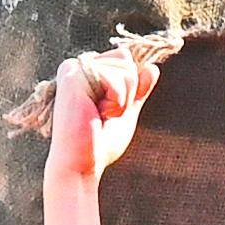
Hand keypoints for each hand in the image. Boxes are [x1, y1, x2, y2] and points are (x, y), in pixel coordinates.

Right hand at [52, 48, 158, 180]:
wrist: (80, 165)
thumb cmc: (99, 144)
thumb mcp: (126, 111)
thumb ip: (139, 90)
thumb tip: (152, 68)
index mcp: (86, 73)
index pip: (124, 59)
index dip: (130, 85)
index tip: (110, 109)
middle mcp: (77, 67)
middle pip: (126, 59)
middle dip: (128, 90)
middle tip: (104, 114)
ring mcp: (73, 69)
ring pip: (125, 68)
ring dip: (122, 98)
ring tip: (100, 115)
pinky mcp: (72, 76)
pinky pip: (115, 77)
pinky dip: (116, 100)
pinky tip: (96, 114)